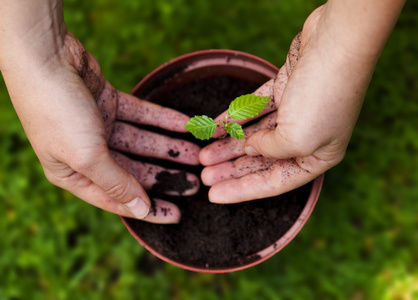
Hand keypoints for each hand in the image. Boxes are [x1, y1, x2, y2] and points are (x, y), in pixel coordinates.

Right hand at [1, 5, 199, 222]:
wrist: (44, 56)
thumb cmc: (56, 112)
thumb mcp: (86, 156)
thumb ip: (115, 184)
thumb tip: (139, 210)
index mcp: (73, 174)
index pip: (117, 198)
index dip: (148, 208)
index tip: (176, 214)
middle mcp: (87, 152)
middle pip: (134, 171)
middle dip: (165, 177)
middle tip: (195, 183)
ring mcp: (99, 126)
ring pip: (142, 142)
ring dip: (170, 148)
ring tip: (198, 155)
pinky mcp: (109, 102)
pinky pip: (143, 115)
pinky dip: (163, 120)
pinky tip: (185, 125)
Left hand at [200, 1, 403, 203]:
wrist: (338, 41)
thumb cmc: (324, 97)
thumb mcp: (298, 139)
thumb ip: (271, 151)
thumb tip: (251, 148)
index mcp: (318, 156)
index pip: (275, 182)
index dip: (242, 191)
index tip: (214, 196)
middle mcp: (308, 136)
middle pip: (262, 160)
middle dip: (231, 168)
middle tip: (204, 175)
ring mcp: (295, 111)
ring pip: (254, 134)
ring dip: (228, 144)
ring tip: (203, 155)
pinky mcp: (284, 88)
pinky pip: (253, 108)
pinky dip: (234, 117)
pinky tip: (215, 126)